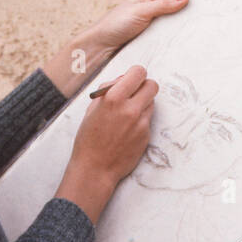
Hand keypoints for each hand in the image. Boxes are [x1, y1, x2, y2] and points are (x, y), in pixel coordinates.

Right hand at [57, 65, 158, 221]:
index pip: (138, 72)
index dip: (136, 74)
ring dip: (143, 103)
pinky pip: (148, 119)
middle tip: (135, 93)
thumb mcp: (92, 108)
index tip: (132, 78)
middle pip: (152, 85)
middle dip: (144, 86)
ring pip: (152, 102)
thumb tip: (124, 79)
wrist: (95, 168)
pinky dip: (140, 120)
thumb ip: (109, 90)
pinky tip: (127, 130)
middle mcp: (130, 109)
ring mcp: (141, 123)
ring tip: (127, 114)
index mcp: (113, 98)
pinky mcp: (146, 135)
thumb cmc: (89, 138)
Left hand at [85, 0, 215, 54]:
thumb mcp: (140, 12)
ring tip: (213, 6)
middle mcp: (157, 2)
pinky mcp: (157, 32)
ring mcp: (158, 17)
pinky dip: (188, 24)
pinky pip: (177, 25)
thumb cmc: (115, 25)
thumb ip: (163, 5)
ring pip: (182, 8)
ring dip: (196, 6)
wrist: (102, 46)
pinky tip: (197, 28)